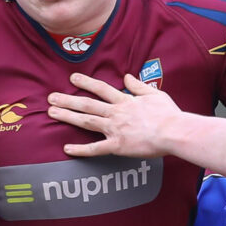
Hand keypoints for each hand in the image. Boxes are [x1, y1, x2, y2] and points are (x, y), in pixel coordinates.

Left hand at [47, 73, 179, 158]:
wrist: (174, 132)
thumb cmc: (168, 114)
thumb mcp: (155, 94)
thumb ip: (138, 86)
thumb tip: (127, 76)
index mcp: (125, 101)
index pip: (102, 89)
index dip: (86, 83)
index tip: (72, 78)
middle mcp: (116, 113)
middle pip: (88, 105)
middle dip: (68, 100)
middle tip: (51, 98)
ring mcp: (115, 130)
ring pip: (87, 121)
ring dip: (68, 116)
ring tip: (52, 113)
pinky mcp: (118, 146)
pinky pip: (96, 148)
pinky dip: (81, 149)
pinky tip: (67, 148)